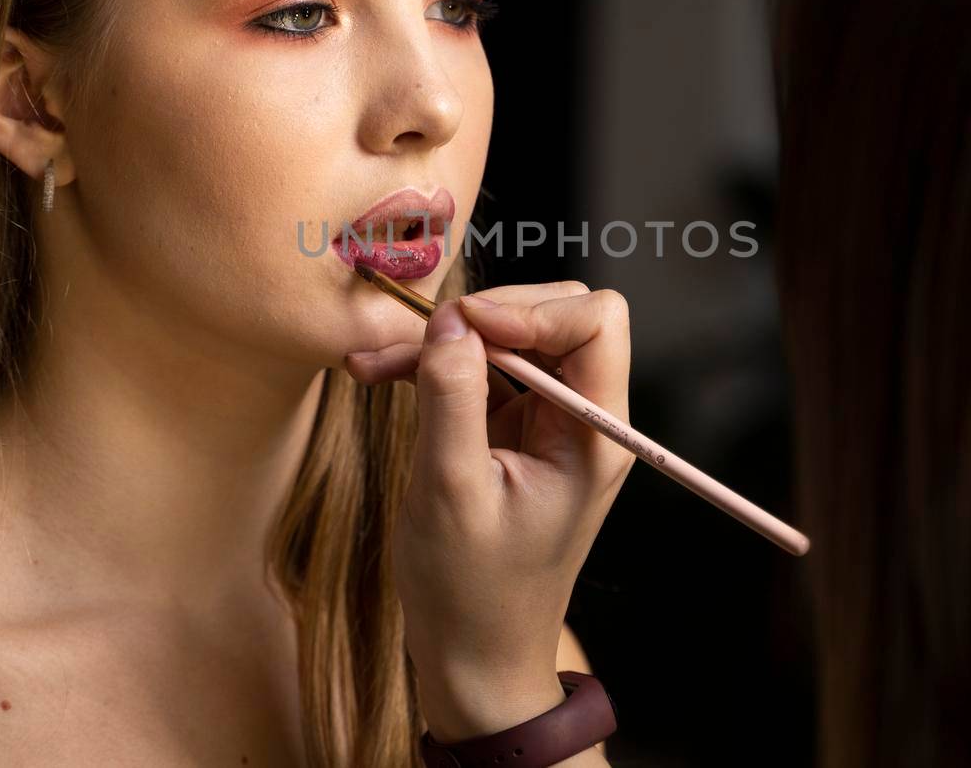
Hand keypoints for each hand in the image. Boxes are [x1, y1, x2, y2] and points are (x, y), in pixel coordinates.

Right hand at [344, 281, 634, 741]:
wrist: (473, 659)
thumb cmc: (470, 591)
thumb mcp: (450, 489)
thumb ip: (452, 396)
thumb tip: (451, 319)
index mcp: (594, 435)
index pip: (596, 323)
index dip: (532, 310)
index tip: (467, 328)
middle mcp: (582, 419)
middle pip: (558, 315)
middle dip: (488, 317)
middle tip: (426, 340)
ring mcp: (547, 422)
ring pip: (512, 338)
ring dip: (447, 342)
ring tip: (374, 362)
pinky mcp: (512, 431)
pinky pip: (482, 373)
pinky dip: (434, 368)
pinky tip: (378, 375)